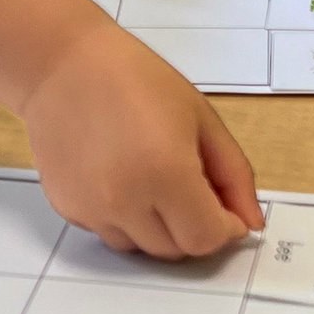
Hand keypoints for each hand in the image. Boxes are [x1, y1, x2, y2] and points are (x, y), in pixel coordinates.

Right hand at [20, 24, 265, 259]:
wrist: (61, 64)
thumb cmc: (135, 78)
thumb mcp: (200, 117)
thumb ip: (234, 175)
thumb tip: (251, 223)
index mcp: (166, 173)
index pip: (206, 238)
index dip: (224, 229)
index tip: (225, 209)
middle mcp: (125, 201)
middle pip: (174, 250)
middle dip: (193, 227)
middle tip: (190, 186)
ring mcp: (91, 209)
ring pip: (140, 248)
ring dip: (158, 228)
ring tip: (152, 179)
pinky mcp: (67, 208)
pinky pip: (109, 232)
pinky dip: (124, 218)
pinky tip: (120, 177)